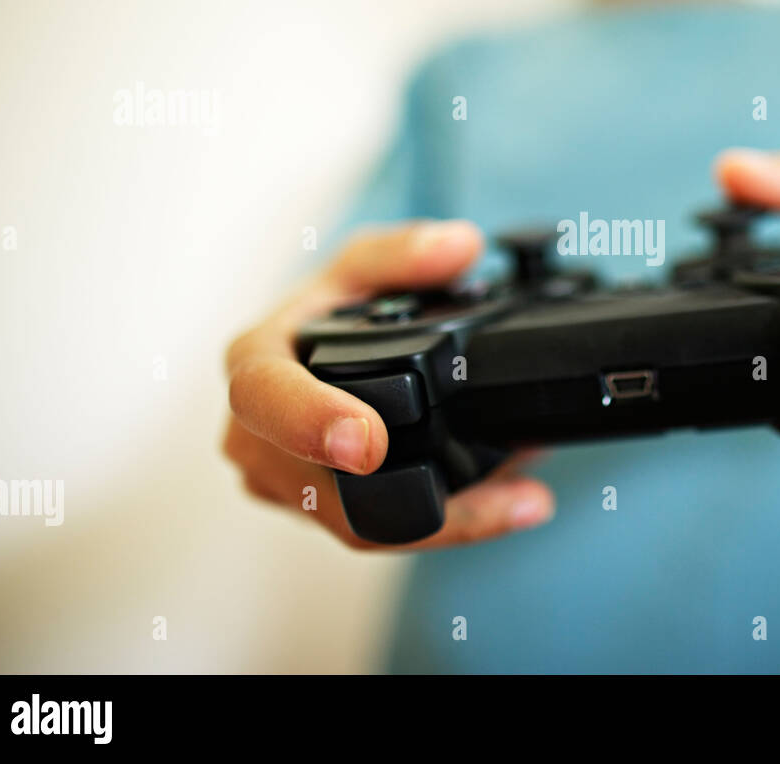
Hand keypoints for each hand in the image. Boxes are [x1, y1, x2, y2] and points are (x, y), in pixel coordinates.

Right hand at [221, 220, 555, 548]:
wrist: (311, 356)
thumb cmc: (325, 310)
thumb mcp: (359, 265)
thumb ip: (404, 253)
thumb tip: (457, 246)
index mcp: (254, 365)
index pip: (267, 399)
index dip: (313, 422)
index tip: (368, 441)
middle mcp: (255, 436)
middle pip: (319, 488)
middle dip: (411, 497)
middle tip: (504, 486)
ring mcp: (285, 484)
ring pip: (359, 526)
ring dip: (451, 519)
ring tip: (526, 499)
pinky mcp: (321, 514)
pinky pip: (382, 532)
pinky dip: (452, 522)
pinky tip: (515, 505)